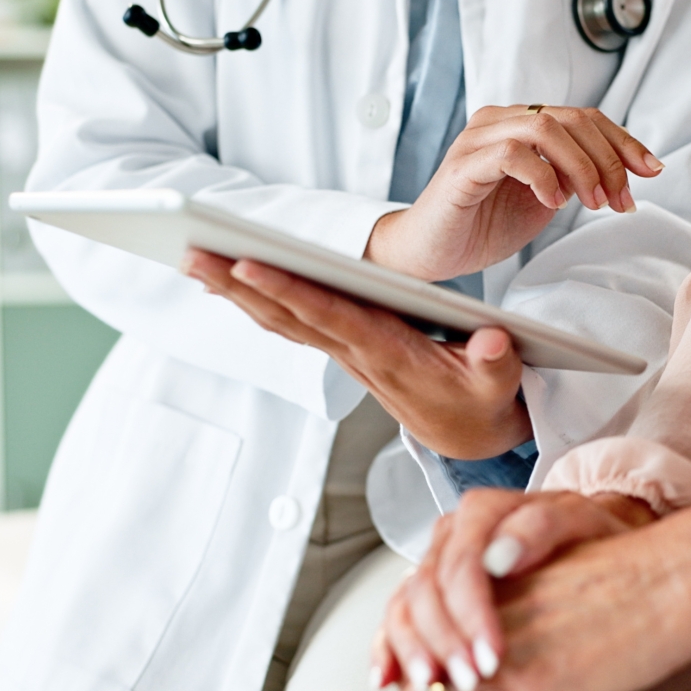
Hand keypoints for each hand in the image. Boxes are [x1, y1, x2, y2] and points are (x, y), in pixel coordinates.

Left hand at [184, 250, 531, 458]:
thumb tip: (493, 340)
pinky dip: (257, 299)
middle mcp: (357, 352)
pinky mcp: (344, 348)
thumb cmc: (483, 403)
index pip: (329, 317)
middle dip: (238, 285)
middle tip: (191, 254)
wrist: (469, 435)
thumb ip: (495, 364)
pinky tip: (228, 279)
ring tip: (193, 258)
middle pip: (287, 315)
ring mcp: (345, 352)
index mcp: (389, 355)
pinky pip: (291, 321)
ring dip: (235, 291)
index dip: (289, 291)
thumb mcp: (499, 386)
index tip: (248, 264)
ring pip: (281, 318)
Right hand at [367, 105, 664, 282]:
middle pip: (571, 119)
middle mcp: (498, 121)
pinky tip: (553, 202)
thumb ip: (574, 178)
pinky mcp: (463, 165)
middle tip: (621, 200)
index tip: (651, 170)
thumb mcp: (544, 199)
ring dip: (581, 166)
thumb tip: (621, 174)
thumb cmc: (482, 226)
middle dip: (608, 160)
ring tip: (591, 202)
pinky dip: (543, 176)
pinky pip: (512, 153)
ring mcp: (478, 139)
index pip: (582, 117)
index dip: (622, 141)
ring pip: (545, 126)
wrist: (430, 254)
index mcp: (520, 123)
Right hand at [369, 489, 655, 690]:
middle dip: (444, 643)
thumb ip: (542, 527)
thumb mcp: (583, 521)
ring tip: (433, 690)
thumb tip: (499, 557)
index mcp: (482, 514)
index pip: (462, 566)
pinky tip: (386, 679)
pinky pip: (397, 618)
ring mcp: (436, 564)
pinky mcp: (432, 594)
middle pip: (426, 590)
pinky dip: (387, 649)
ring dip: (413, 652)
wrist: (595, 538)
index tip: (494, 658)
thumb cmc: (592, 534)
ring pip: (404, 606)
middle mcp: (451, 537)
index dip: (471, 614)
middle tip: (469, 685)